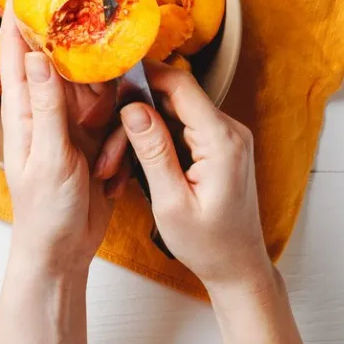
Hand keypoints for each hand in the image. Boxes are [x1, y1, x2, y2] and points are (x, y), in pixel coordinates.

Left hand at [0, 6, 129, 274]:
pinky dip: (120, 135)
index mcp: (22, 104)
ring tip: (99, 149)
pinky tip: (110, 170)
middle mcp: (45, 103)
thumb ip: (47, 106)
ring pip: (98, 84)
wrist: (62, 251)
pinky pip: (117, 115)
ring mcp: (71, 118)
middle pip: (64, 51)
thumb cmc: (44, 210)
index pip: (16, 38)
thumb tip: (38, 52)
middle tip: (101, 21)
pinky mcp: (96, 136)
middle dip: (82, 40)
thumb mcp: (49, 157)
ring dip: (108, 106)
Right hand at [116, 60, 271, 292]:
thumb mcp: (171, 202)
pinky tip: (132, 170)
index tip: (109, 79)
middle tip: (106, 153)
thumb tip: (132, 108)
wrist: (237, 267)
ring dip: (138, 137)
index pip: (179, 85)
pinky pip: (177, 131)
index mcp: (221, 141)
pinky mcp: (216, 147)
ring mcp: (224, 138)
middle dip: (131, 119)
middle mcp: (228, 131)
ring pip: (168, 116)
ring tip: (114, 172)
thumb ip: (153, 151)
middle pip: (169, 100)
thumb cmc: (208, 244)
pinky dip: (152, 146)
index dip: (142, 75)